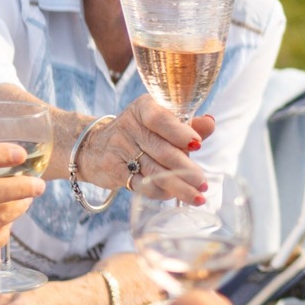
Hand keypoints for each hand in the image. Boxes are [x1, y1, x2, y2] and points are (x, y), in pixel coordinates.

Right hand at [79, 97, 213, 201]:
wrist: (95, 147)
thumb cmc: (139, 133)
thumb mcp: (160, 122)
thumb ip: (186, 124)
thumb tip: (210, 123)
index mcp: (143, 108)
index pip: (160, 119)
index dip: (179, 132)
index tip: (197, 145)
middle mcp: (129, 126)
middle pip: (161, 149)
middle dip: (185, 168)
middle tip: (203, 183)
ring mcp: (119, 148)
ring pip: (154, 171)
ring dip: (178, 186)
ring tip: (197, 197)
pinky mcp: (114, 170)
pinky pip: (142, 185)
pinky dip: (161, 191)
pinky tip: (174, 196)